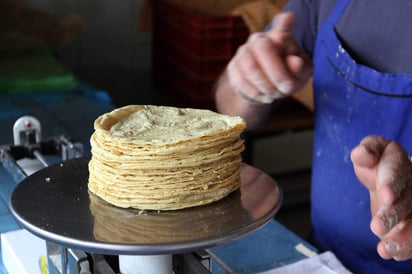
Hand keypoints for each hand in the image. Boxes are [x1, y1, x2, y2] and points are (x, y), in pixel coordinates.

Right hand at [226, 12, 312, 103]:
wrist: (268, 90)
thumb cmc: (288, 76)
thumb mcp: (301, 73)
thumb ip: (301, 68)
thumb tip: (295, 62)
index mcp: (280, 35)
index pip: (282, 25)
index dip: (284, 24)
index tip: (287, 22)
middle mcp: (258, 39)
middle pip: (263, 48)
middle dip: (276, 72)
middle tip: (287, 89)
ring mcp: (243, 53)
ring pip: (250, 67)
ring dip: (265, 85)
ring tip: (275, 93)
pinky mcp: (233, 68)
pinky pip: (241, 81)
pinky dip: (254, 92)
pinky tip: (263, 95)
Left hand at [350, 136, 411, 260]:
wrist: (392, 175)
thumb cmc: (378, 162)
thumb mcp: (371, 152)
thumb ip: (366, 152)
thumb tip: (360, 153)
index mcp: (399, 165)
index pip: (397, 173)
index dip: (392, 184)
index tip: (385, 195)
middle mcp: (411, 186)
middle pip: (405, 202)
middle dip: (392, 215)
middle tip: (376, 227)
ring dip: (402, 239)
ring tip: (384, 249)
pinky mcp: (411, 222)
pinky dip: (405, 247)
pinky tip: (393, 254)